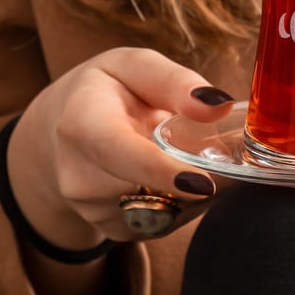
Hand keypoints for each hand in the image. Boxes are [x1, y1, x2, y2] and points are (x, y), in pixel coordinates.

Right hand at [7, 47, 234, 248]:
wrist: (66, 125)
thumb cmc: (108, 88)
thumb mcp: (135, 66)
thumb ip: (176, 81)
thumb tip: (219, 106)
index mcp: (81, 125)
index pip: (121, 155)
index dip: (163, 171)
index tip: (204, 184)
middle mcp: (80, 177)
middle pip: (151, 188)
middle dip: (200, 175)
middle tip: (229, 151)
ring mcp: (95, 210)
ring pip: (168, 209)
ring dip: (198, 187)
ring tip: (198, 153)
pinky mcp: (116, 229)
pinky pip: (168, 222)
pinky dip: (189, 201)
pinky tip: (184, 173)